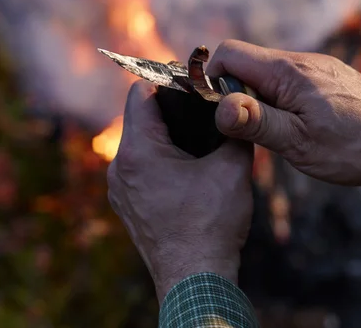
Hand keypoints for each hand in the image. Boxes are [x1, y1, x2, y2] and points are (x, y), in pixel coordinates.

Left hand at [107, 81, 253, 301]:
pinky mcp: (127, 207)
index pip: (142, 94)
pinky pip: (139, 170)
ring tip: (196, 142)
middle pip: (140, 120)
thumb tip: (240, 110)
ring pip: (139, 145)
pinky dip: (158, 162)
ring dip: (165, 139)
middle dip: (170, 112)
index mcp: (139, 152)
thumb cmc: (211, 225)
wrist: (195, 278)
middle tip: (201, 112)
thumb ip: (235, 132)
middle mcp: (120, 168)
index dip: (167, 83)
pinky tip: (186, 172)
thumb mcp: (233, 170)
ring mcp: (120, 190)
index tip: (191, 84)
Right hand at [207, 40, 360, 193]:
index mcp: (287, 72)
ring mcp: (319, 66)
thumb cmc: (353, 148)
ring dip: (265, 98)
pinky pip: (294, 80)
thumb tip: (219, 106)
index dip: (214, 78)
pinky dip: (286, 99)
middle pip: (250, 63)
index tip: (222, 110)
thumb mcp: (297, 142)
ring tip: (282, 131)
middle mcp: (302, 60)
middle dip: (240, 93)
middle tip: (255, 129)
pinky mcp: (331, 76)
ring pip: (272, 73)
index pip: (229, 53)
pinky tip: (304, 124)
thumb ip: (255, 121)